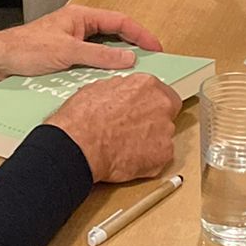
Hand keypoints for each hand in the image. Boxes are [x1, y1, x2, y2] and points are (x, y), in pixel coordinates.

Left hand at [0, 5, 162, 83]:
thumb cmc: (24, 49)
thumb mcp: (68, 52)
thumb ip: (100, 56)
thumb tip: (128, 59)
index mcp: (81, 17)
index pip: (120, 22)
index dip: (140, 34)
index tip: (156, 48)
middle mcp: (78, 28)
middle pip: (113, 36)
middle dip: (132, 49)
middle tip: (149, 63)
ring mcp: (71, 43)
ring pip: (102, 52)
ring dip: (115, 63)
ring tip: (132, 76)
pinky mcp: (64, 59)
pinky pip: (90, 63)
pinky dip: (100, 72)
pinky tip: (106, 84)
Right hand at [45, 72, 181, 183]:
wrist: (79, 145)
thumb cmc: (83, 118)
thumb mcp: (99, 89)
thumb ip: (121, 89)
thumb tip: (123, 93)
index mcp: (147, 85)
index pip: (162, 92)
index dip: (150, 104)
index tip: (143, 111)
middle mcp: (161, 105)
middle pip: (166, 113)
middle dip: (153, 121)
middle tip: (133, 130)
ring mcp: (165, 131)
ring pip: (163, 136)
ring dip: (150, 140)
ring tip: (126, 146)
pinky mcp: (164, 155)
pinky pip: (160, 157)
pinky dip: (148, 159)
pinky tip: (129, 158)